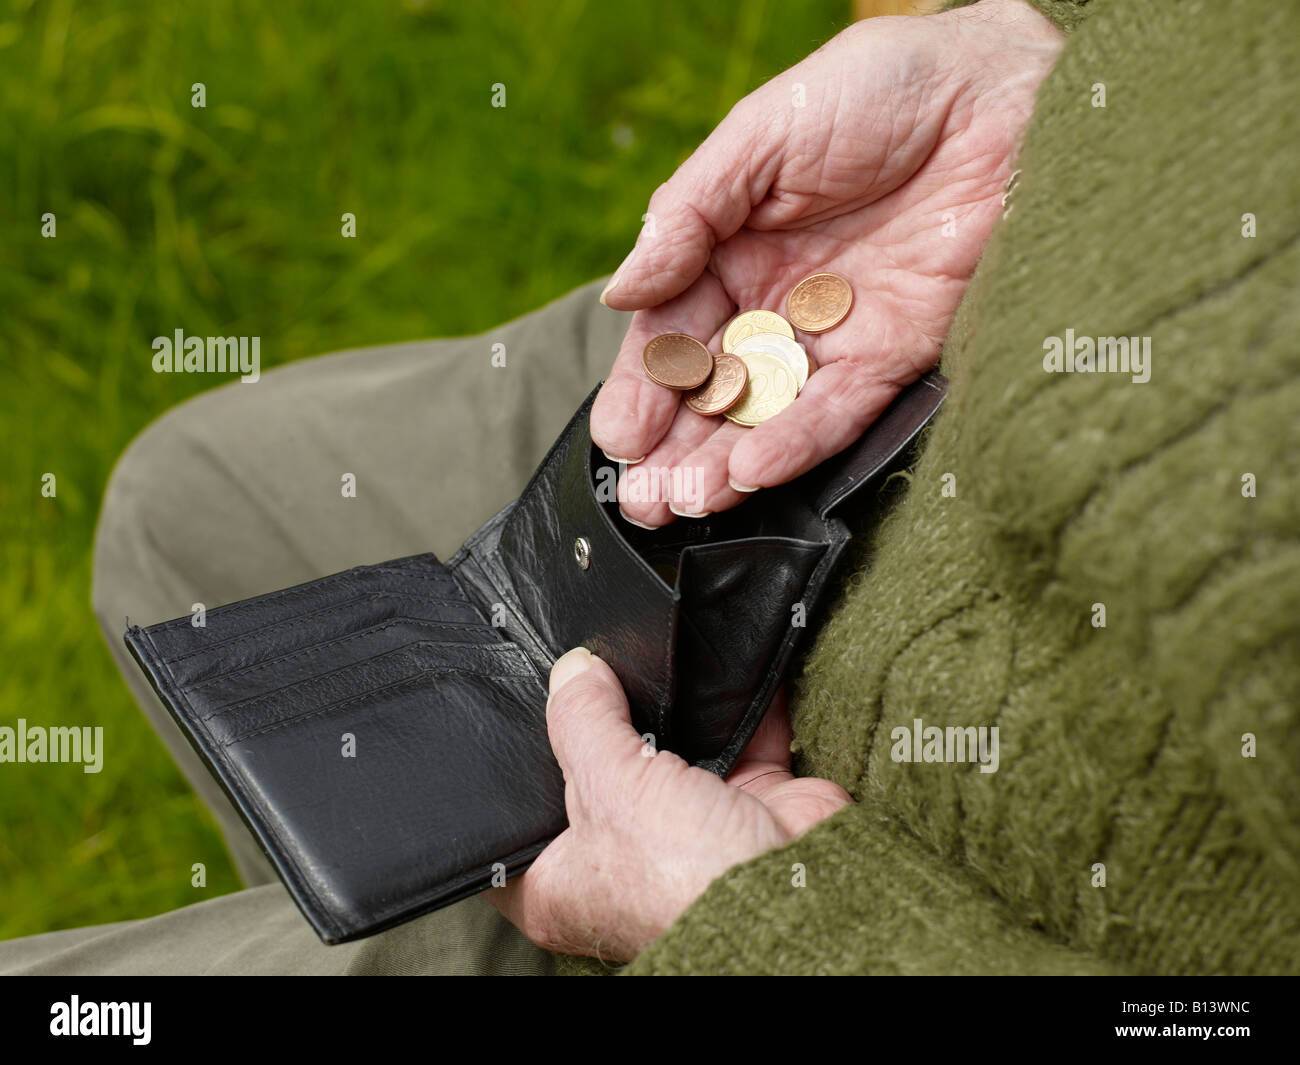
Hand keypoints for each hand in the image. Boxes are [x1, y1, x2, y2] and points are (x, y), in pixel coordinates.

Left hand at [488, 647, 851, 962]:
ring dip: (670, 707)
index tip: (514, 716)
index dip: (515, 776)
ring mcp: (687, 828)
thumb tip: (572, 672)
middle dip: (600, 722)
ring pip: (669, 746)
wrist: (795, 889)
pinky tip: (718, 662)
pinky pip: (740, 735)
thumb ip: (582, 722)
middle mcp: (624, 857)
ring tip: (652, 657)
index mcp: (565, 881)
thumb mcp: (607, 788)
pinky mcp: (747, 800)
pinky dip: (737, 703)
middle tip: (589, 669)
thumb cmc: (684, 880)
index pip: (520, 825)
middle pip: (598, 771)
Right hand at [591, 0, 1062, 524]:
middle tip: (641, 499)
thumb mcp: (759, 137)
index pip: (672, 332)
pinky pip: (839, 409)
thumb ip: (687, 215)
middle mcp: (776, 301)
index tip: (620, 436)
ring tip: (681, 503)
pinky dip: (796, 442)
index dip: (644, 386)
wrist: (999, 91)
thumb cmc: (874, 89)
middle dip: (673, 445)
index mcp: (731, 250)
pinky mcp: (895, 354)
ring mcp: (833, 334)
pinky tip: (751, 472)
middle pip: (713, 387)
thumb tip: (620, 293)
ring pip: (767, 413)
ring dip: (722, 462)